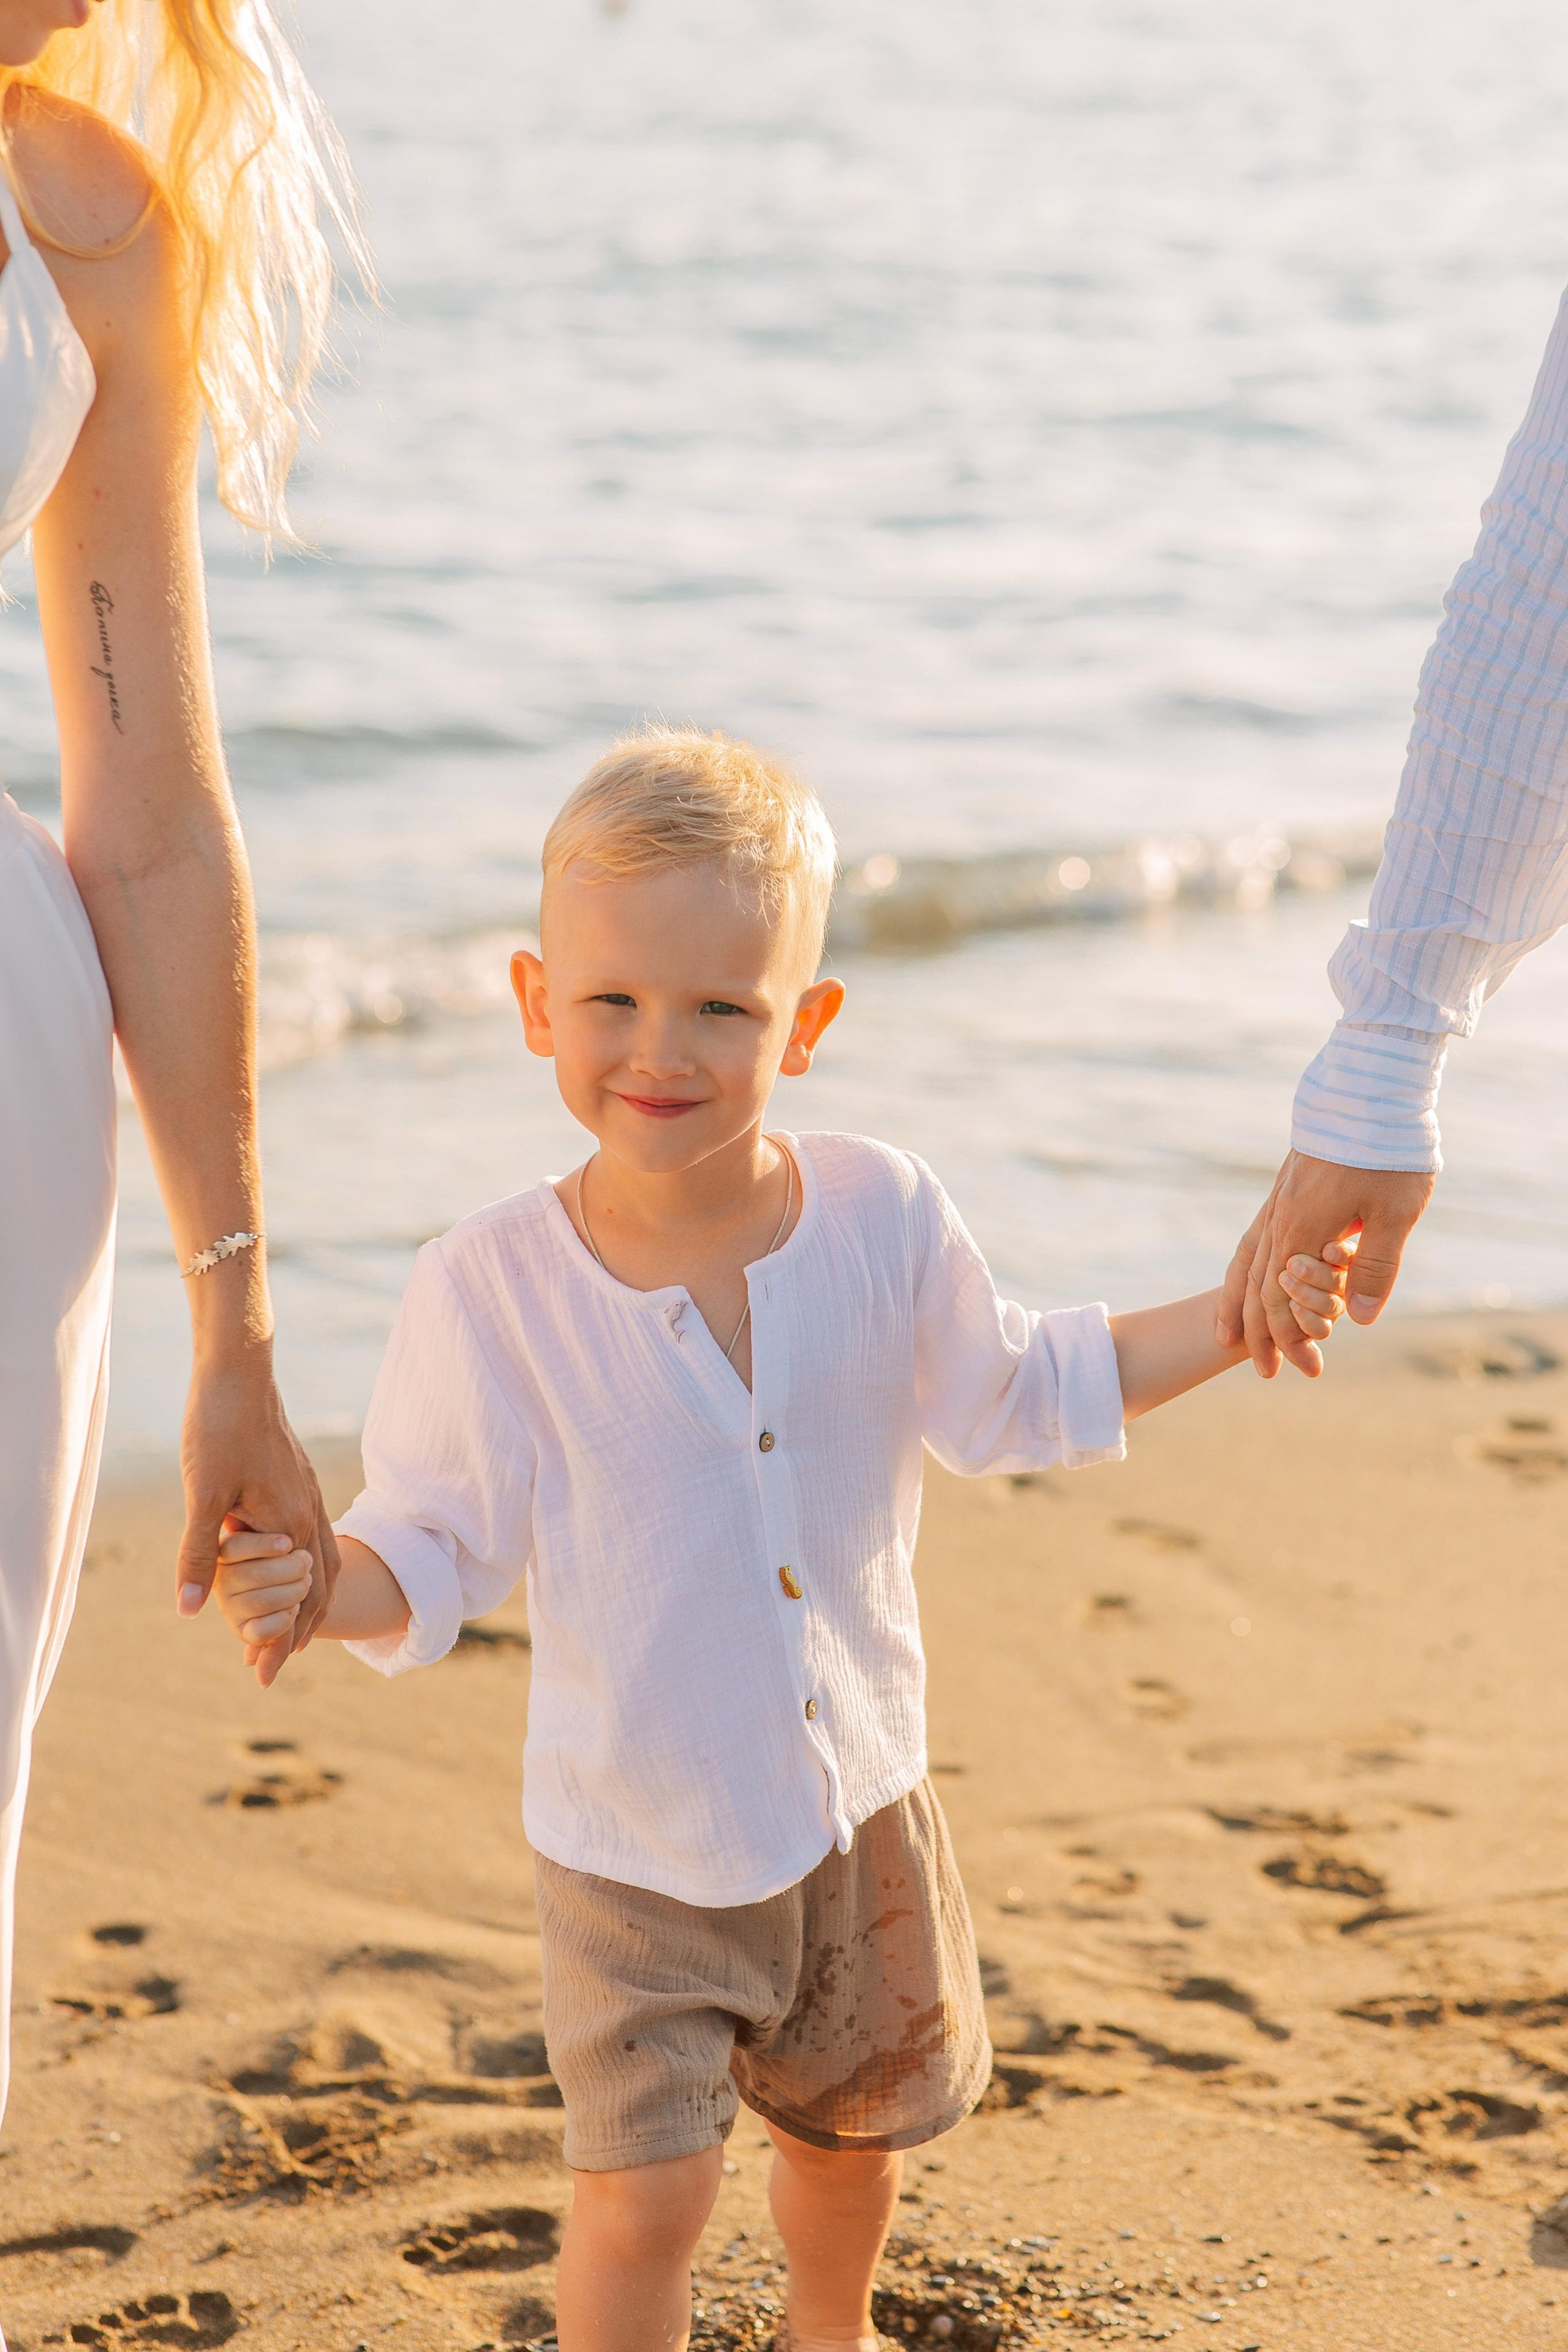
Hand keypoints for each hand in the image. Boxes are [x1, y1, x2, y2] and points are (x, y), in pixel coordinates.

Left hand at [174, 1351, 339, 1659]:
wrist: (239, 1371)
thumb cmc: (217, 1428)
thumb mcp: (201, 1495)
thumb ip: (198, 1554)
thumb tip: (188, 1610)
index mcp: (292, 1523)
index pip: (296, 1601)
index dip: (277, 1643)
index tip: (261, 1677)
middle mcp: (309, 1511)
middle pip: (317, 1589)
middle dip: (296, 1632)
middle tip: (270, 1668)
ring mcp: (308, 1494)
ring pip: (323, 1562)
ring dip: (308, 1601)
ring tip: (291, 1628)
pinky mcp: (298, 1479)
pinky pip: (315, 1538)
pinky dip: (307, 1569)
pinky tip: (283, 1567)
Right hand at [1217, 1152, 1435, 1378]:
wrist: (1368, 1088)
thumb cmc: (1388, 1149)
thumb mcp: (1396, 1212)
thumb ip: (1375, 1267)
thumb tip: (1360, 1319)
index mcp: (1303, 1229)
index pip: (1282, 1298)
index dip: (1289, 1337)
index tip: (1300, 1369)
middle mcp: (1280, 1218)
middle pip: (1257, 1288)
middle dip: (1262, 1334)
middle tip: (1268, 1373)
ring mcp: (1277, 1203)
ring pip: (1245, 1263)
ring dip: (1240, 1305)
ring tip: (1229, 1338)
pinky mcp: (1284, 1190)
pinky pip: (1251, 1239)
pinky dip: (1243, 1270)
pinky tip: (1248, 1279)